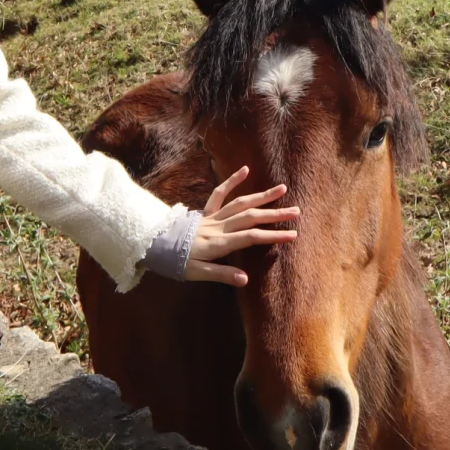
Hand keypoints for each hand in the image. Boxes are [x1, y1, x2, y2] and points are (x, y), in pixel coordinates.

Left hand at [185, 166, 299, 286]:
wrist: (152, 243)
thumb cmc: (174, 261)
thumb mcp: (196, 273)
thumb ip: (221, 274)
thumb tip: (245, 279)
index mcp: (219, 243)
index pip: (251, 238)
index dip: (273, 236)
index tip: (293, 235)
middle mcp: (218, 226)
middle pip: (251, 217)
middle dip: (275, 215)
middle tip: (296, 211)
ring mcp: (212, 217)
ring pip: (240, 203)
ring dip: (262, 196)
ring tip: (281, 188)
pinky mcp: (205, 212)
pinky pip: (220, 194)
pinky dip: (232, 181)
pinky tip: (245, 170)